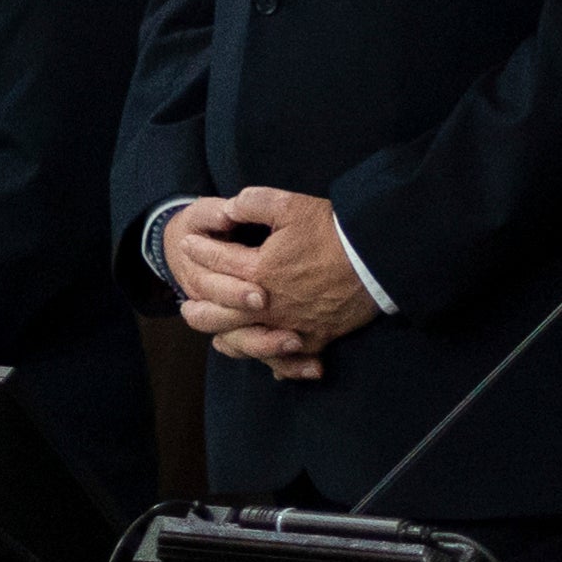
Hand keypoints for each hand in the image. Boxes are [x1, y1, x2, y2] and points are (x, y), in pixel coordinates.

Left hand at [167, 190, 376, 379]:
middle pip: (220, 310)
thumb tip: (230, 208)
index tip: (187, 243)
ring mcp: (291, 326)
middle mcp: (269, 305)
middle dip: (197, 303)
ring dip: (221, 334)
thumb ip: (255, 203)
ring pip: (245, 339)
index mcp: (260, 270)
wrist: (378, 261)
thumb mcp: (293, 205)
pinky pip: (284, 358)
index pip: (219, 261)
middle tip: (182, 301)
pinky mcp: (314, 339)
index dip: (200, 249)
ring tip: (212, 332)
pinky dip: (267, 359)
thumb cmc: (335, 232)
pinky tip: (258, 357)